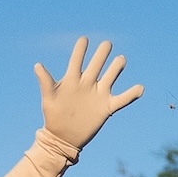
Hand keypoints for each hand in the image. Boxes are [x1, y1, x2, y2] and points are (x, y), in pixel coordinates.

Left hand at [35, 36, 143, 150]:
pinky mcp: (106, 107)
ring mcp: (98, 94)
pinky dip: (131, 94)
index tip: (84, 40)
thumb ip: (45, 81)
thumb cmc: (53, 116)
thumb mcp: (49, 98)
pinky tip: (140, 88)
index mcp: (72, 79)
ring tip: (121, 59)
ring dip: (116, 68)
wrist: (63, 137)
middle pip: (97, 64)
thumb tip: (37, 65)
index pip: (77, 60)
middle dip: (102, 54)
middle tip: (107, 43)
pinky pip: (122, 99)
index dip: (81, 50)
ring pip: (110, 76)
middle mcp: (87, 83)